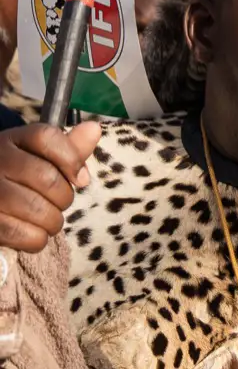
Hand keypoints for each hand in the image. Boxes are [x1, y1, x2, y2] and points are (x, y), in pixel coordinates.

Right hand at [0, 121, 98, 252]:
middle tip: (59, 203)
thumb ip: (69, 147)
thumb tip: (94, 128)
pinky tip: (34, 233)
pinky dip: (38, 239)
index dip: (71, 160)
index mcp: (12, 140)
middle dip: (64, 197)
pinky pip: (24, 234)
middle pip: (48, 178)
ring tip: (48, 220)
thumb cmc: (20, 178)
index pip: (46, 137)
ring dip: (53, 221)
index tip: (80, 179)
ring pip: (38, 209)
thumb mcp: (40, 157)